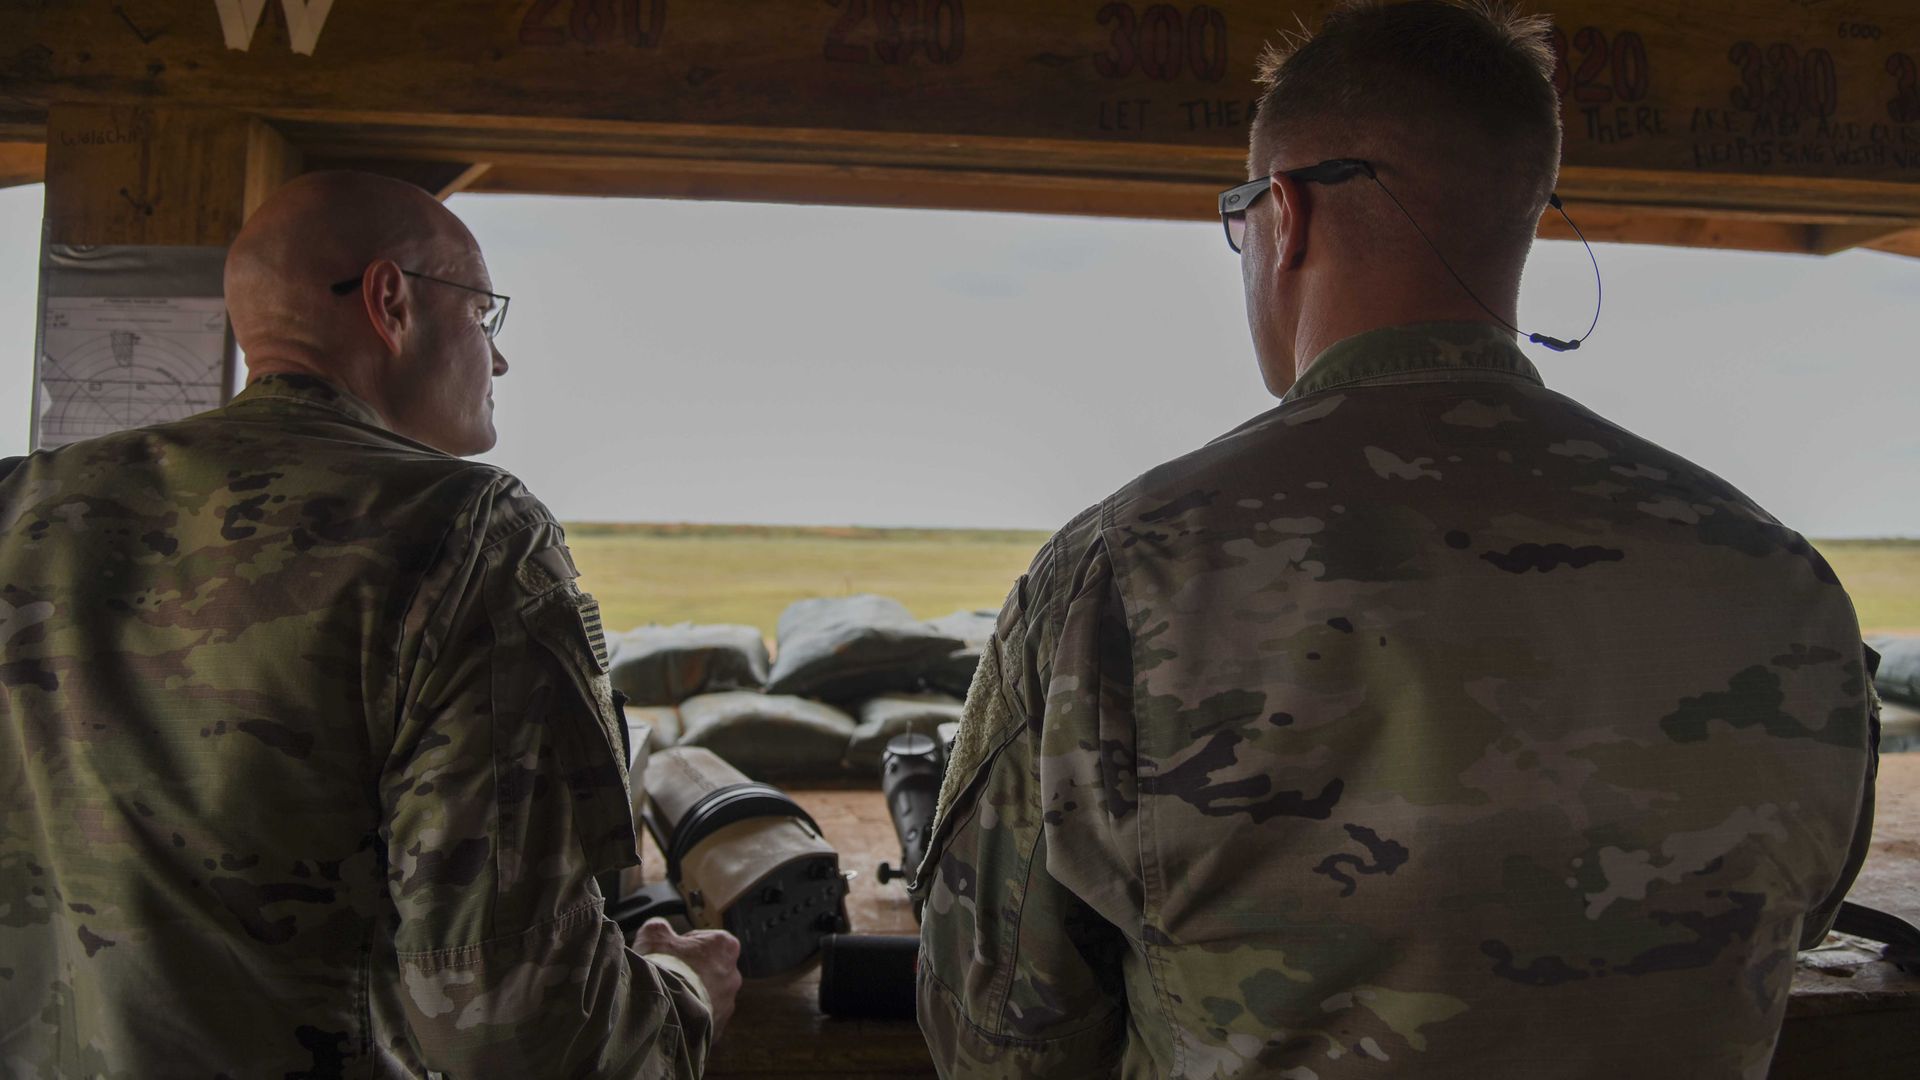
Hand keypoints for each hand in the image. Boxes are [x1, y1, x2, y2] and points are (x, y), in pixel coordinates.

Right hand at [634, 918, 743, 1038]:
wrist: (666, 1012)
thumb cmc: (664, 969)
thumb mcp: (653, 936)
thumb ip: (659, 927)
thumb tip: (658, 927)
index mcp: (724, 946)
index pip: (707, 940)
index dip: (685, 945)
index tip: (671, 952)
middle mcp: (733, 974)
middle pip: (710, 969)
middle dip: (691, 972)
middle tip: (668, 976)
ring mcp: (728, 1002)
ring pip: (708, 995)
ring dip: (692, 995)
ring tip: (669, 999)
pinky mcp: (720, 1026)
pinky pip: (704, 1017)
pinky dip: (691, 1016)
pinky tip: (673, 1015)